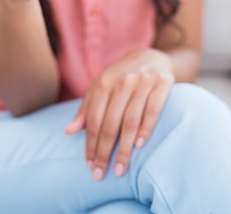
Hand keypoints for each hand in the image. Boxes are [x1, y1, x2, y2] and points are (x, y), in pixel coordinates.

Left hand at [65, 48, 174, 179]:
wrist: (150, 56)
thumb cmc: (120, 78)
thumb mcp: (101, 88)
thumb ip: (86, 109)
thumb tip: (68, 131)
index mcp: (104, 83)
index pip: (94, 119)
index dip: (90, 144)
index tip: (89, 166)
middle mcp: (122, 81)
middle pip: (110, 123)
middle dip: (104, 152)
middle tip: (100, 174)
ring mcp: (143, 81)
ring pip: (130, 120)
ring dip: (124, 148)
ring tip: (119, 169)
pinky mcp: (162, 83)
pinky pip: (153, 110)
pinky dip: (146, 129)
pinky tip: (139, 146)